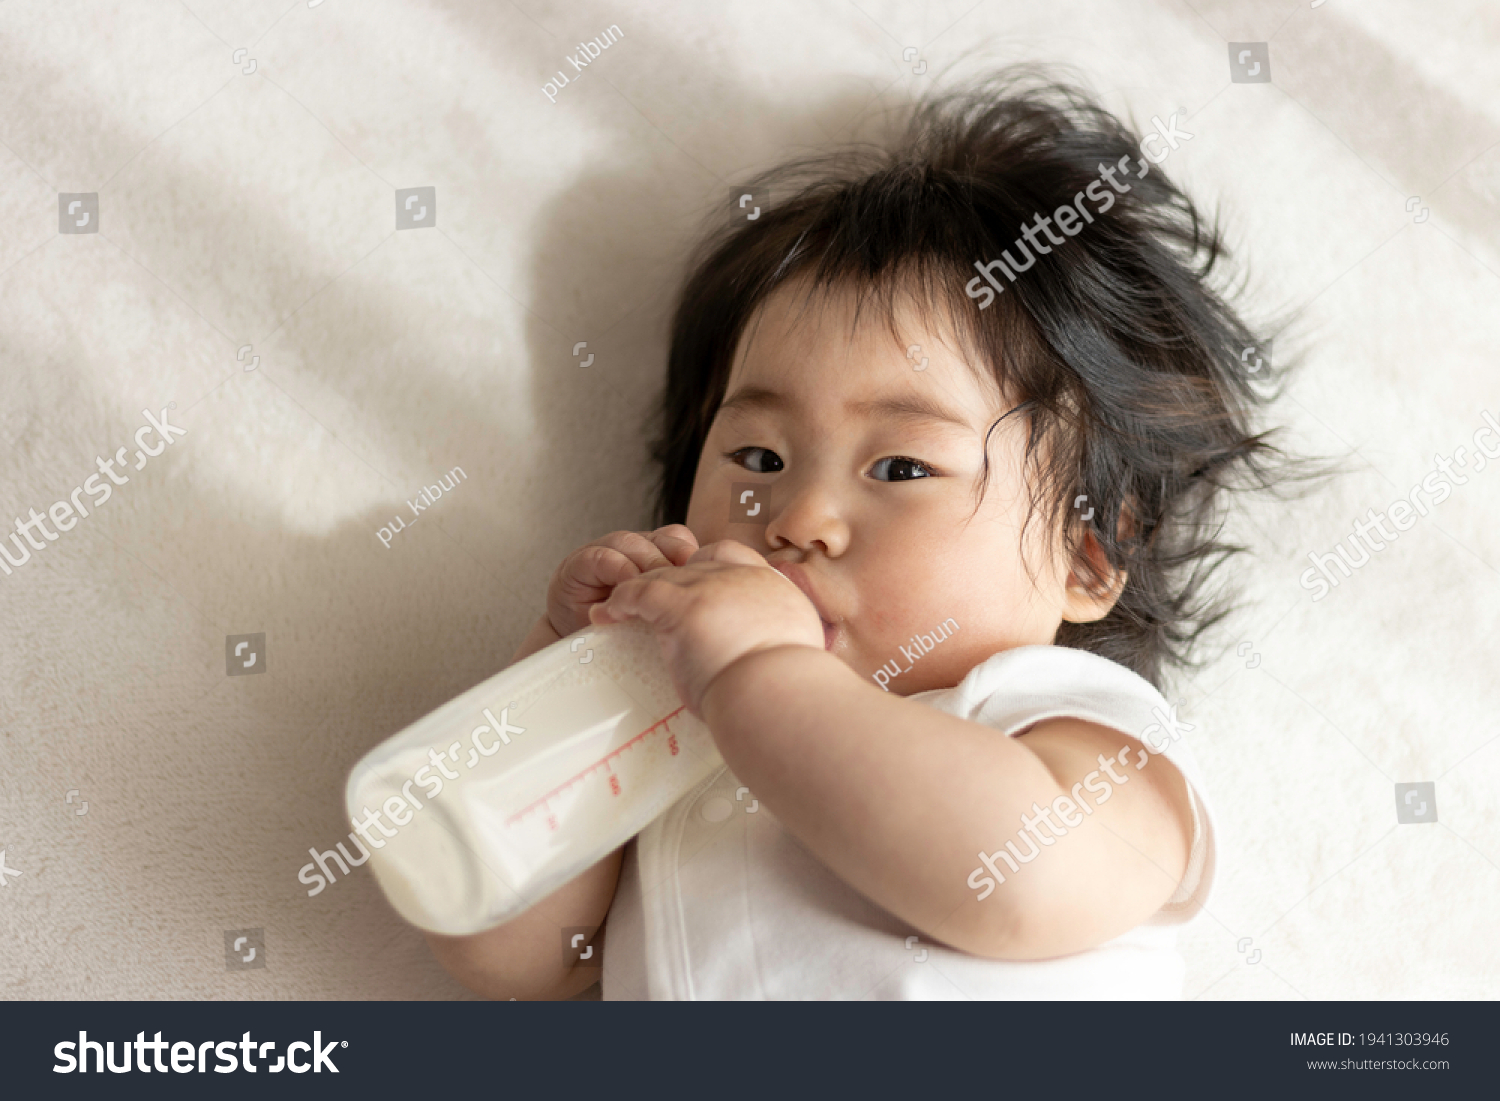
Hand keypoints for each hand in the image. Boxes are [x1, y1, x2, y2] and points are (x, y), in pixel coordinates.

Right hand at [546, 525, 699, 638]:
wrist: (577, 651)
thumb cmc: (623, 637)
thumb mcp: (661, 619)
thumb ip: (681, 604)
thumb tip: (716, 607)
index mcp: (655, 557)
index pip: (679, 541)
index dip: (691, 554)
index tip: (704, 574)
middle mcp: (631, 550)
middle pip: (659, 538)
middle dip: (673, 558)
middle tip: (684, 581)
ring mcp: (604, 552)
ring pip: (632, 543)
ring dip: (646, 564)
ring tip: (657, 589)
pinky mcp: (578, 564)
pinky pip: (602, 557)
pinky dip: (618, 570)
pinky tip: (629, 589)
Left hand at [587, 539, 824, 715]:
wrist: (781, 695)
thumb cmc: (788, 693)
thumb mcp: (794, 655)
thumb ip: (775, 644)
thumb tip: (764, 662)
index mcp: (772, 588)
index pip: (734, 558)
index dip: (710, 567)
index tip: (698, 585)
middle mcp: (743, 577)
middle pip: (696, 564)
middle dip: (672, 581)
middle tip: (652, 603)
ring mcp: (712, 586)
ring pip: (665, 575)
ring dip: (639, 590)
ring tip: (617, 608)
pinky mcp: (683, 603)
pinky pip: (640, 593)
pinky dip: (620, 602)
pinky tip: (605, 614)